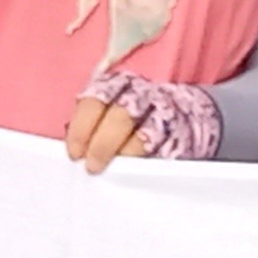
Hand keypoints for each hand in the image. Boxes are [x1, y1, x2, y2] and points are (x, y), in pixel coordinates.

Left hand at [67, 72, 219, 171]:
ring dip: (127, 154)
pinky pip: (165, 148)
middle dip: (103, 143)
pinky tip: (140, 171)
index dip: (82, 128)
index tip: (74, 153)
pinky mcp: (181, 134)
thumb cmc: (135, 119)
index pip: (95, 101)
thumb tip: (74, 150)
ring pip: (144, 133)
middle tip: (92, 166)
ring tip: (116, 171)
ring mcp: (164, 113)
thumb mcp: (110, 113)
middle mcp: (141, 95)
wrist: (183, 116)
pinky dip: (150, 160)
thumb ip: (92, 126)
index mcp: (117, 86)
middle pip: (120, 115)